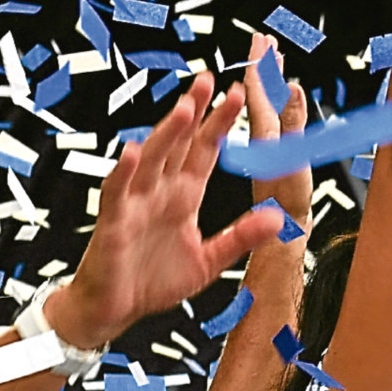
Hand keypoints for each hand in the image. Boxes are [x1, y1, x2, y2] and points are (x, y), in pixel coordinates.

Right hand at [52, 72, 283, 347]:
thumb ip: (240, 237)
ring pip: (151, 160)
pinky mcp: (113, 222)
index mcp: (183, 197)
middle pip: (178, 145)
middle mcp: (159, 192)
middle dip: (193, 113)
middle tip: (208, 80)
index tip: (236, 95)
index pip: (204, 152)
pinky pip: (117, 192)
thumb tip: (278, 218)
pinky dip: (124, 173)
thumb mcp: (209, 261)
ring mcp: (135, 203)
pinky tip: (132, 152)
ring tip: (184, 108)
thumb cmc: (153, 282)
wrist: (113, 310)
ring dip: (166, 134)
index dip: (219, 125)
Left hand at [243, 34, 313, 229]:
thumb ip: (292, 125)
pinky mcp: (278, 161)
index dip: (259, 64)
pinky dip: (286, 107)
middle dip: (264, 67)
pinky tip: (288, 103)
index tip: (261, 41)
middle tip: (267, 42)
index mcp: (261, 135)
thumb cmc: (284, 207)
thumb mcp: (290, 162)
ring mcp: (269, 149)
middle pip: (260, 95)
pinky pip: (280, 124)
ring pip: (269, 107)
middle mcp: (262, 139)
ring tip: (277, 63)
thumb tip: (295, 90)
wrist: (284, 238)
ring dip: (274, 83)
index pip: (256, 91)